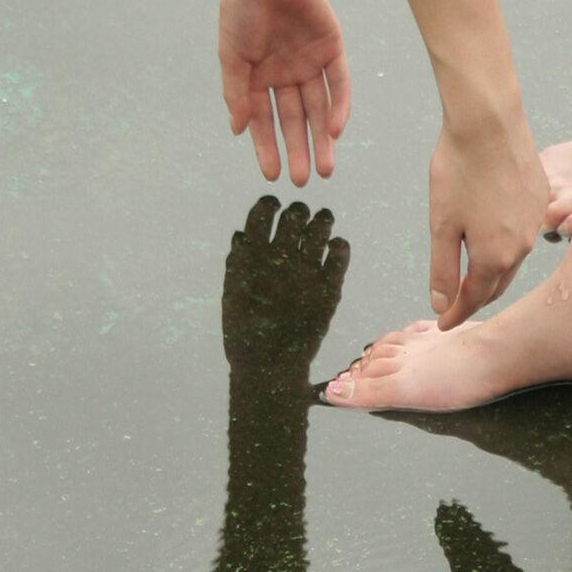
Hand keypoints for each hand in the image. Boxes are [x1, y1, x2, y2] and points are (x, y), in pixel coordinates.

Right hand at [219, 0, 349, 187]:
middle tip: (303, 179)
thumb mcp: (231, 54)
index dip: (267, 147)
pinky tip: (335, 130)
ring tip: (324, 167)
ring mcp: (309, 63)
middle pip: (295, 120)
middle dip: (298, 149)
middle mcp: (285, 74)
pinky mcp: (332, 48)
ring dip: (322, 138)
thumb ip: (235, 92)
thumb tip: (237, 130)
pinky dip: (339, 106)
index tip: (272, 175)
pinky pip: (338, 83)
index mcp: (258, 78)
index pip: (264, 121)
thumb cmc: (241, 8)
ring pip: (319, 108)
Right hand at [221, 196, 349, 377]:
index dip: (269, 205)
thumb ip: (238, 262)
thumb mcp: (231, 294)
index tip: (274, 205)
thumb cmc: (245, 331)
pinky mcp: (328, 289)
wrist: (269, 367)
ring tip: (322, 220)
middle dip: (297, 211)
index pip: (262, 214)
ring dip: (321, 220)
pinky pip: (339, 253)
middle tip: (300, 214)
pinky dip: (339, 245)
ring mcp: (305, 273)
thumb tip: (243, 234)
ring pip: (320, 227)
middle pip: (294, 216)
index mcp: (251, 257)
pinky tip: (335, 246)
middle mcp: (279, 260)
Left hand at [428, 107, 548, 328]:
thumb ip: (442, 269)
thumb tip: (441, 304)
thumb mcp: (441, 224)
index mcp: (495, 256)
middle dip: (476, 297)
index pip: (474, 298)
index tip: (442, 323)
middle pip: (496, 283)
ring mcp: (536, 221)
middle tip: (455, 305)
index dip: (456, 313)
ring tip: (473, 274)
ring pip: (513, 259)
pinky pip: (524, 232)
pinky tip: (493, 235)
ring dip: (492, 271)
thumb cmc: (459, 169)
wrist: (488, 122)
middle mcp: (523, 245)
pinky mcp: (540, 198)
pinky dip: (507, 243)